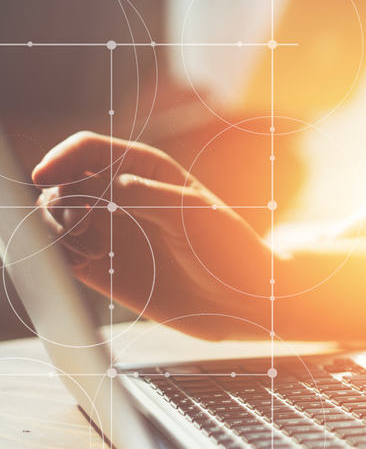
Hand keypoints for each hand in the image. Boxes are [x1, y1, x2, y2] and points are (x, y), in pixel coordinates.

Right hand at [32, 131, 274, 337]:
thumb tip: (89, 187)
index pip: (86, 149)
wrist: (239, 298)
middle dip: (61, 200)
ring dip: (57, 228)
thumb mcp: (189, 211)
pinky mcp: (102, 266)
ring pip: (53, 216)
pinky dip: (58, 254)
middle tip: (85, 227)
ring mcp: (109, 230)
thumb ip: (139, 193)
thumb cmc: (227, 247)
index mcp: (143, 168)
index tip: (44, 176)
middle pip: (62, 183)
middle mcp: (119, 195)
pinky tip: (88, 262)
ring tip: (93, 250)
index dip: (60, 157)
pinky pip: (60, 252)